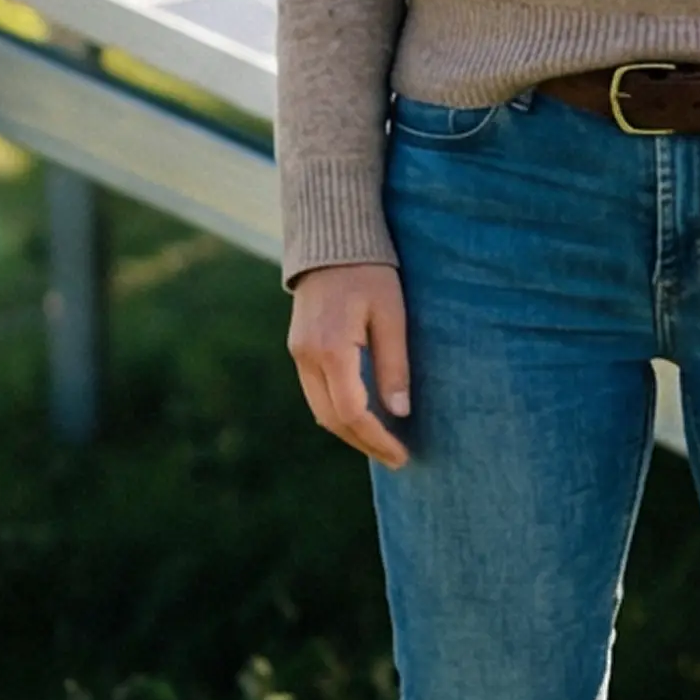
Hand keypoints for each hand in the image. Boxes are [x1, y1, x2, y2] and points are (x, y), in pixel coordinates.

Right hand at [286, 263, 411, 466]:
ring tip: (382, 444)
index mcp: (331, 349)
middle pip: (332, 419)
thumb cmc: (369, 272)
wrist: (331, 240)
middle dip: (364, 443)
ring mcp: (298, 353)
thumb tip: (400, 413)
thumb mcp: (391, 315)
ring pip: (320, 409)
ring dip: (350, 431)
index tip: (402, 455)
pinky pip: (316, 392)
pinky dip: (338, 410)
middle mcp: (307, 356)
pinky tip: (363, 415)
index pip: (352, 412)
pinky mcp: (298, 348)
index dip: (377, 439)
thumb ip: (394, 365)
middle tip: (396, 458)